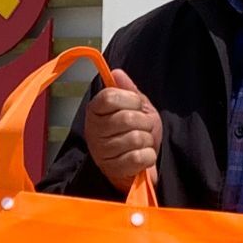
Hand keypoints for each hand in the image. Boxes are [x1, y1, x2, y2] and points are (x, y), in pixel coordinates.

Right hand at [84, 69, 159, 190]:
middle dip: (144, 123)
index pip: (110, 96)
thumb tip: (117, 72)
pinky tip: (142, 156)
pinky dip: (148, 156)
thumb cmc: (134, 132)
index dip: (130, 99)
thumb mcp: (135, 107)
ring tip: (141, 143)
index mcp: (95, 111)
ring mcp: (102, 152)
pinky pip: (139, 156)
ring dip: (147, 140)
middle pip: (127, 118)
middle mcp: (94, 131)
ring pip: (136, 138)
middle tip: (142, 128)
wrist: (138, 164)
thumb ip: (128, 90)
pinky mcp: (114, 169)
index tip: (136, 106)